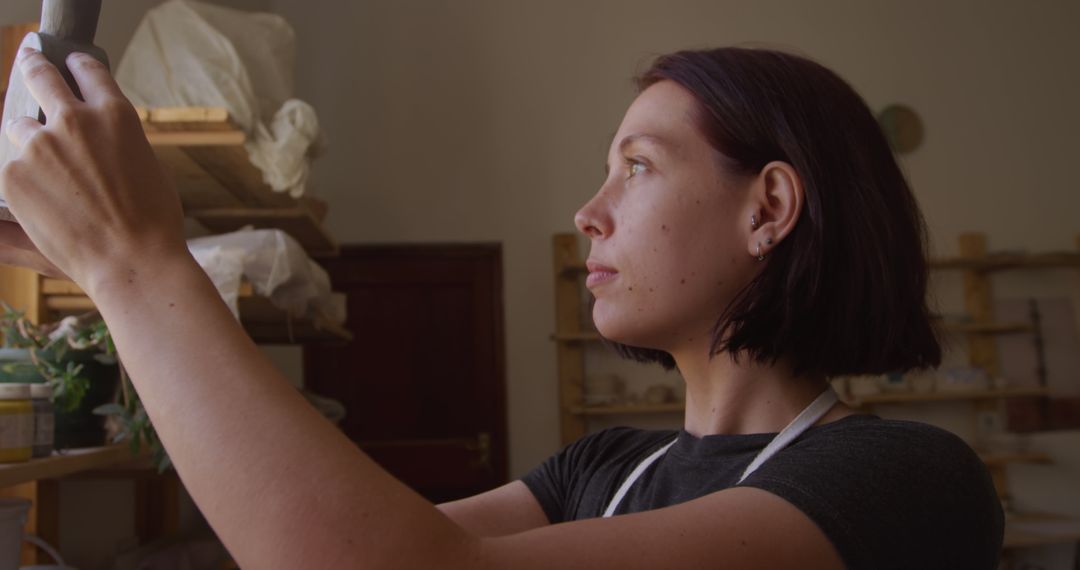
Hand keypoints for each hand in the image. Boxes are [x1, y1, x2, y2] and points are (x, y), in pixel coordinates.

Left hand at [0, 48, 186, 293]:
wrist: (131, 260)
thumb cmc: (152, 221)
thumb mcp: (149, 167)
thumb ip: (119, 143)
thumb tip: (102, 140)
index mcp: (115, 114)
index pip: (88, 70)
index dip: (77, 64)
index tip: (69, 62)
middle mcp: (74, 120)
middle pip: (40, 76)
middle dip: (33, 66)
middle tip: (30, 61)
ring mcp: (40, 146)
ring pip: (19, 127)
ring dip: (28, 139)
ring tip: (43, 167)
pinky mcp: (14, 174)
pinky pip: (12, 167)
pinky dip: (23, 180)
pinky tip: (45, 203)